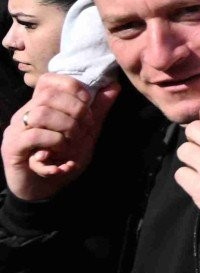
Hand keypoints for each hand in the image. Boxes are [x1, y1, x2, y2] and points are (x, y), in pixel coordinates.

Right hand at [3, 75, 120, 201]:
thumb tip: (114, 85)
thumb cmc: (64, 159)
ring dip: (66, 128)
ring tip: (73, 143)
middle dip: (76, 110)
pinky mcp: (12, 148)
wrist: (44, 192)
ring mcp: (16, 130)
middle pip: (48, 95)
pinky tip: (61, 156)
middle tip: (85, 128)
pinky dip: (55, 143)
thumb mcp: (86, 134)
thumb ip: (97, 111)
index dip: (74, 87)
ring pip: (41, 113)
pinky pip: (34, 136)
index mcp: (41, 106)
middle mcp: (25, 114)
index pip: (51, 80)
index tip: (89, 104)